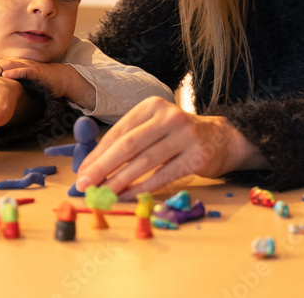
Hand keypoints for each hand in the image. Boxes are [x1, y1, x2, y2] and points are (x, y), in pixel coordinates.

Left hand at [0, 58, 96, 110]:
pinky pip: (25, 69)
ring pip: (7, 64)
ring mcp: (26, 66)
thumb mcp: (17, 85)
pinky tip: (7, 75)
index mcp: (10, 66)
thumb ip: (4, 88)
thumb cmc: (38, 82)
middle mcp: (16, 64)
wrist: (60, 78)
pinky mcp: (37, 71)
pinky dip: (16, 71)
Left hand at [73, 96, 266, 197]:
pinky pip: (163, 175)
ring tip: (103, 195)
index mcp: (152, 106)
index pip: (118, 132)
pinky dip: (142, 188)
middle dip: (102, 168)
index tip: (81, 173)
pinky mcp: (197, 156)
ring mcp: (185, 135)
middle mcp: (168, 117)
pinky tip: (127, 196)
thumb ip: (128, 142)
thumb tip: (93, 167)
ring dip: (119, 181)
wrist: (222, 138)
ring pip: (144, 162)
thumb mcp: (154, 128)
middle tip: (84, 185)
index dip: (97, 154)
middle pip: (128, 145)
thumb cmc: (179, 136)